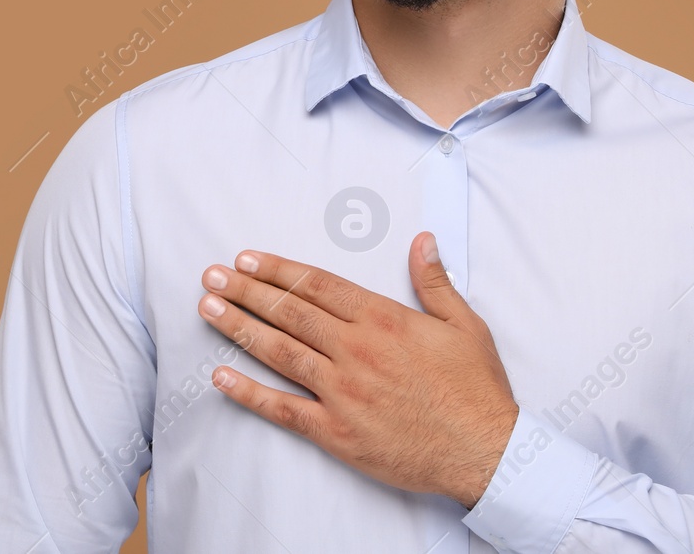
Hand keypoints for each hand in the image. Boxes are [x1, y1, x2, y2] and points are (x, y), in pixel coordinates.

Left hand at [197, 231, 518, 507]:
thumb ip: (435, 281)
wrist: (485, 453)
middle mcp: (356, 350)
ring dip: (239, 328)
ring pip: (279, 352)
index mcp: (384, 320)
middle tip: (212, 276)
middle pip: (290, 312)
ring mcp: (342, 392)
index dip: (278, 270)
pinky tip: (221, 378)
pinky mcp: (336, 432)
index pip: (318, 285)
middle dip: (246, 291)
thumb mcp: (465, 325)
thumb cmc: (476, 391)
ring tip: (208, 309)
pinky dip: (249, 393)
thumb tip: (421, 241)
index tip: (248, 259)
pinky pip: (283, 409)